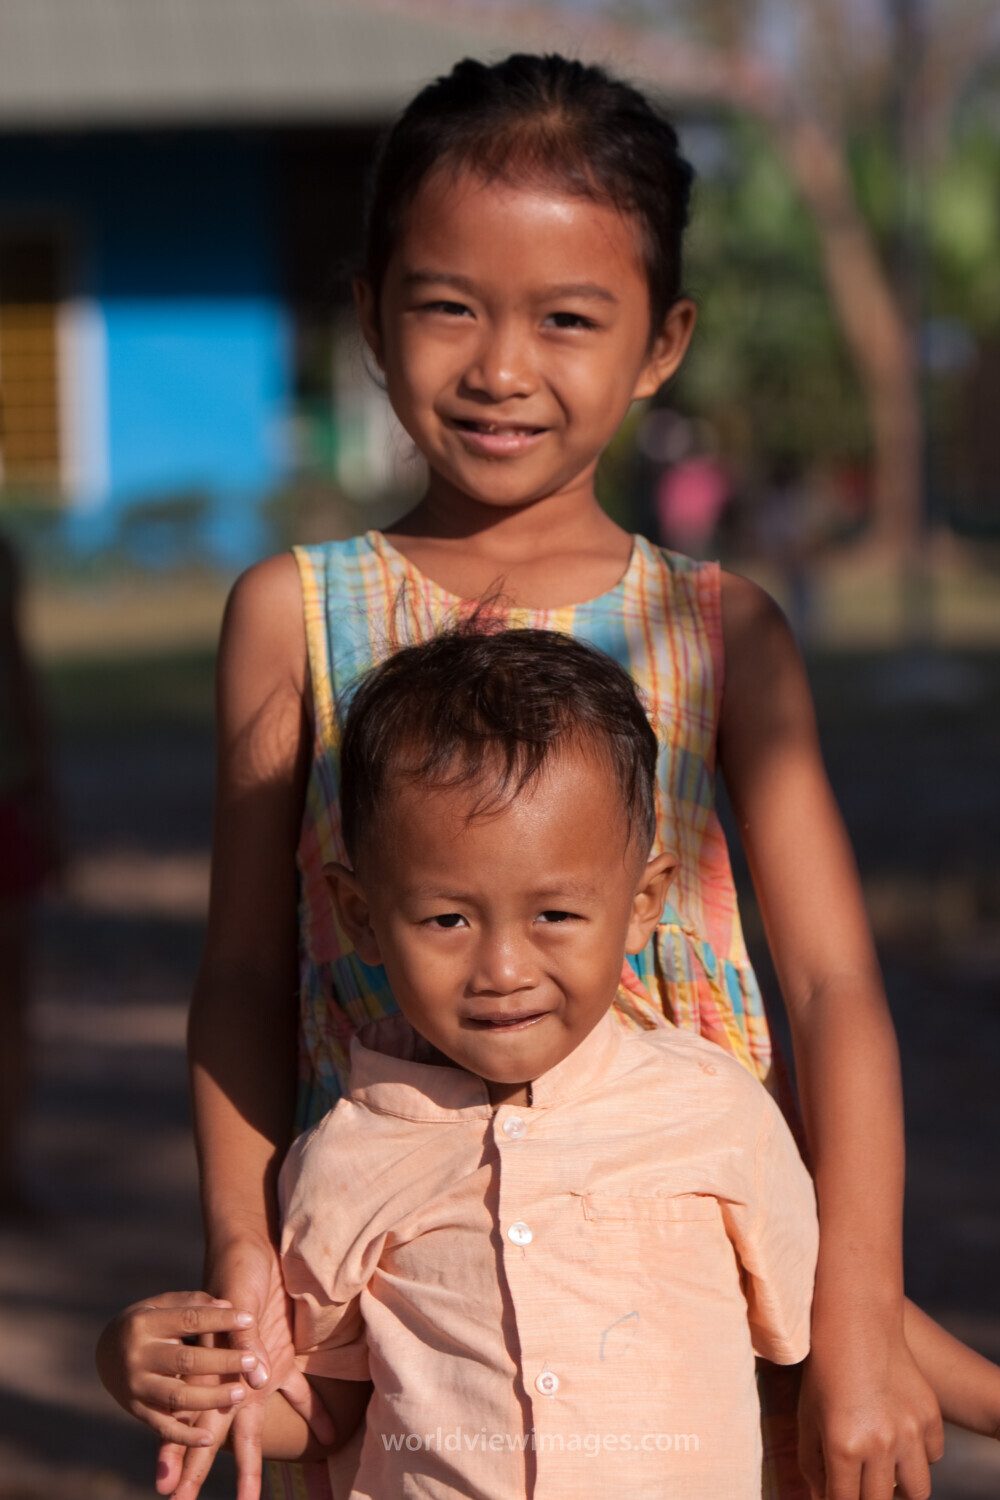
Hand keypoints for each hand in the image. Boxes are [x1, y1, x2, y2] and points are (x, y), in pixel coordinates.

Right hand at [95, 1291, 257, 1444]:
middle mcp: (138, 1355)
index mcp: (146, 1323)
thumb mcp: (163, 1304)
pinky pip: (161, 1427)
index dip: (220, 1320)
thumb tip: (229, 1306)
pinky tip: (208, 1438)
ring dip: (210, 1398)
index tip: (250, 1320)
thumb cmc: (148, 1322)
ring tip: (241, 1394)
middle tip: (252, 1361)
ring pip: (177, 1396)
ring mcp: (135, 1385)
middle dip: (221, 1361)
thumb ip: (194, 1303)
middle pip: (186, 1360)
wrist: (105, 1351)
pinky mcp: (135, 1410)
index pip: (190, 1319)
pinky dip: (184, 1436)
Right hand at [158, 1235, 334, 1499]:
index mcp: (214, 1365)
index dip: (178, 1450)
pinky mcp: (284, 1357)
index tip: (166, 1485)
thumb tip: (255, 1380)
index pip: (192, 1416)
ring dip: (253, 1462)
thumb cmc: (238, 1268)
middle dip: (201, 1470)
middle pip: (214, 1432)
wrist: (254, 1244)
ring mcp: (258, 1371)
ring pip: (254, 1427)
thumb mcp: (235, 1299)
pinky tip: (328, 1435)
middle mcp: (232, 1376)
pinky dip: (315, 1411)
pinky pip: (299, 1391)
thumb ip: (244, 1341)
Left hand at [798, 1314, 943, 1499]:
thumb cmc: (824, 1370)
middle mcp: (881, 1443)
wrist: (857, 1322)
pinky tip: (901, 1439)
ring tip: (884, 1473)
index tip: (838, 1494)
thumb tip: (820, 1498)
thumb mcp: (807, 1416)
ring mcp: (910, 1430)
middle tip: (859, 1484)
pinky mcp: (931, 1416)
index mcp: (844, 1445)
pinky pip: (932, 1455)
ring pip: (917, 1490)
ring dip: (900, 1488)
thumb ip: (812, 1464)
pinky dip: (919, 1456)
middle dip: (867, 1498)